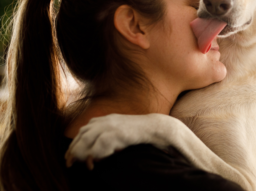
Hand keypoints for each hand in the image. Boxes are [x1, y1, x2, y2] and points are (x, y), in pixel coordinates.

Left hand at [65, 113, 183, 169]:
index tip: (70, 156)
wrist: (157, 127)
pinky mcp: (118, 133)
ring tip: (79, 164)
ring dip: (81, 152)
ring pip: (87, 139)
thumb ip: (107, 138)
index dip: (74, 144)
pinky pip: (100, 144)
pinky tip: (94, 162)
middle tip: (70, 163)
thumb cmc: (140, 133)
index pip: (83, 130)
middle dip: (74, 149)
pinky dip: (95, 154)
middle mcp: (105, 120)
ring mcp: (111, 125)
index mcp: (104, 119)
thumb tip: (94, 154)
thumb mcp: (120, 133)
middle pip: (82, 135)